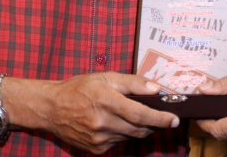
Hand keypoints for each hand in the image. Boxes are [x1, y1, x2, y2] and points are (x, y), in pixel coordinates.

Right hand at [37, 72, 178, 154]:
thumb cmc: (79, 88)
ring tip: (134, 116)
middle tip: (163, 117)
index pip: (140, 114)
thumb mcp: (106, 77)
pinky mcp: (95, 149)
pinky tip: (117, 123)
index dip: (161, 118)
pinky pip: (119, 143)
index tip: (175, 119)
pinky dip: (124, 134)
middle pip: (139, 129)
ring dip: (139, 128)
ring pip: (131, 137)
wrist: (51, 107)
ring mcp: (98, 139)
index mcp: (106, 101)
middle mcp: (102, 122)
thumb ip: (133, 82)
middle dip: (155, 124)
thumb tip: (156, 89)